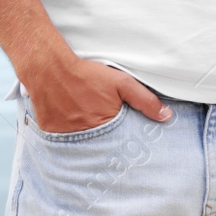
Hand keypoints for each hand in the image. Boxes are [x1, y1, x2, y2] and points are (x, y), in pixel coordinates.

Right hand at [22, 55, 169, 133]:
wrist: (50, 70)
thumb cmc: (86, 75)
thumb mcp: (122, 83)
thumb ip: (145, 100)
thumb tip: (166, 117)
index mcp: (105, 126)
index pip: (121, 144)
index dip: (125, 143)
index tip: (128, 144)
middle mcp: (85, 136)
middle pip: (101, 146)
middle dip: (107, 144)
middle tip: (107, 135)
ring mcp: (66, 137)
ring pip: (83, 145)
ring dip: (88, 140)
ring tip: (89, 127)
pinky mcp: (52, 134)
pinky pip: (64, 141)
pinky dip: (70, 136)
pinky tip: (73, 125)